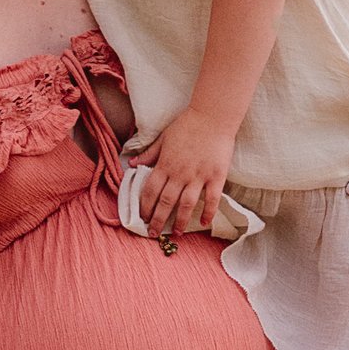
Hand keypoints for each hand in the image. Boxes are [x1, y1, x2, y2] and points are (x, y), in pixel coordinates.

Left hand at [127, 104, 237, 240]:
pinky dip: (208, 212)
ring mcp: (199, 176)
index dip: (144, 206)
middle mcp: (180, 174)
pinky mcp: (216, 176)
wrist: (213, 116)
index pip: (150, 191)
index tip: (142, 217)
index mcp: (165, 165)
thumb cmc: (187, 125)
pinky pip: (211, 199)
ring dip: (179, 221)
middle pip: (166, 202)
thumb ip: (149, 154)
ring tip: (175, 233)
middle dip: (157, 220)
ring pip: (186, 204)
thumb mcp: (163, 137)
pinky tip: (203, 223)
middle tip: (153, 233)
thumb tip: (132, 165)